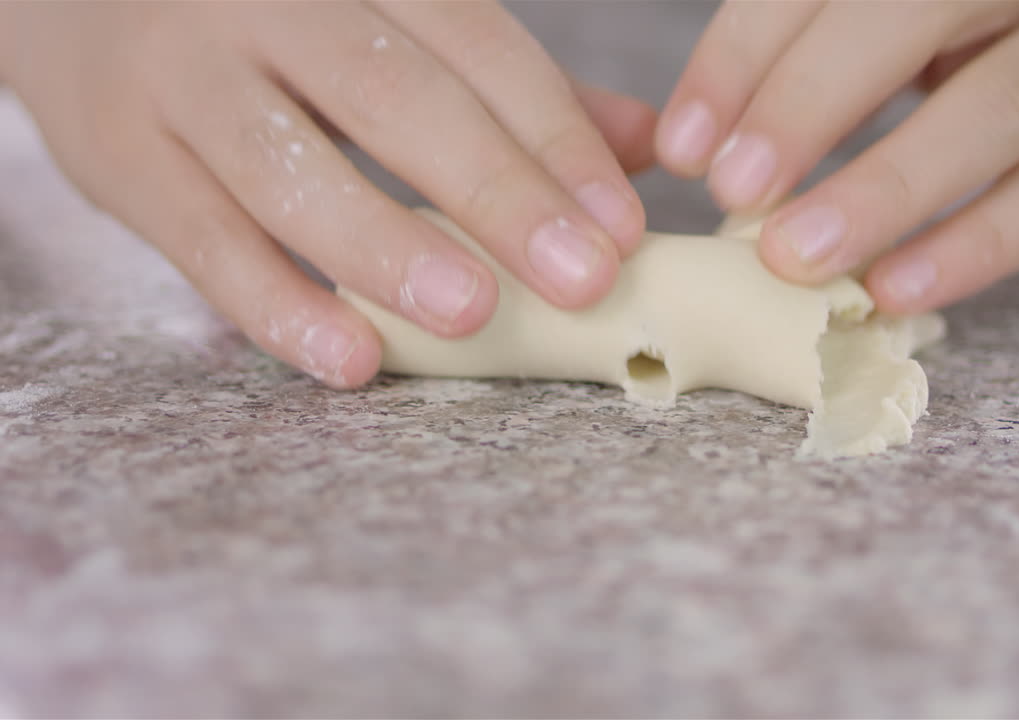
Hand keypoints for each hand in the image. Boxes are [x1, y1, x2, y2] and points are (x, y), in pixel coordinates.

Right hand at [0, 1, 656, 386]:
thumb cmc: (270, 21)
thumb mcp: (384, 24)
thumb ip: (509, 86)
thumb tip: (641, 150)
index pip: (479, 49)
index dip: (556, 140)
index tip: (621, 226)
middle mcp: (265, 5)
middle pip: (395, 97)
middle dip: (496, 192)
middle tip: (581, 277)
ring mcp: (180, 77)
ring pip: (289, 166)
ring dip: (388, 246)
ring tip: (474, 314)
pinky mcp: (115, 154)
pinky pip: (201, 241)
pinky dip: (277, 305)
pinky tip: (353, 358)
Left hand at [656, 0, 1018, 312]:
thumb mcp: (943, 7)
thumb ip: (839, 40)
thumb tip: (709, 138)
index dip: (746, 53)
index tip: (680, 142)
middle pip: (914, 11)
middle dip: (807, 104)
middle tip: (732, 190)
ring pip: (995, 107)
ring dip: (883, 190)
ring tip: (792, 255)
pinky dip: (976, 244)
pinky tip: (896, 287)